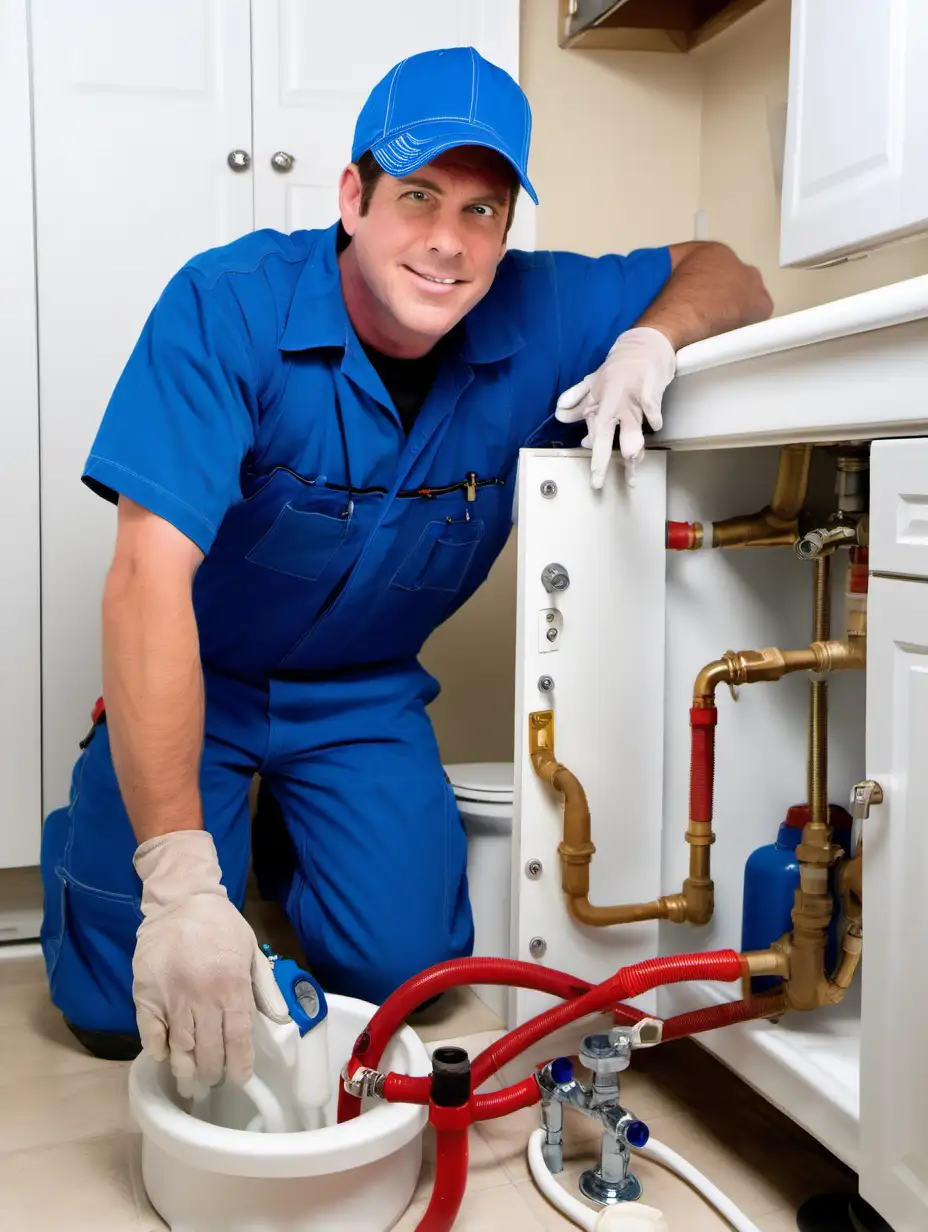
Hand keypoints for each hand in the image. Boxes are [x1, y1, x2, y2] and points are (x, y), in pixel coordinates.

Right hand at [132, 829, 289, 1089]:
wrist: (181, 900)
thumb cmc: (221, 925)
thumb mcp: (252, 951)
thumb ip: (265, 988)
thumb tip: (280, 1021)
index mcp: (232, 986)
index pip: (238, 1038)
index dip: (239, 1065)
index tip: (239, 1079)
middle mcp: (203, 997)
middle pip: (208, 1050)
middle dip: (212, 1072)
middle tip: (213, 1083)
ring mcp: (171, 997)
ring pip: (180, 1048)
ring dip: (186, 1070)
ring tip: (190, 1084)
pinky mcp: (145, 994)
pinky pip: (150, 1033)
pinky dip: (159, 1050)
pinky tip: (166, 1058)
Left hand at [555, 327, 675, 487]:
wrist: (643, 346)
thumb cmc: (618, 368)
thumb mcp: (592, 383)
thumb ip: (577, 400)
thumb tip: (559, 415)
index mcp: (599, 405)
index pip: (594, 435)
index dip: (594, 458)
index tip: (596, 480)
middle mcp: (612, 406)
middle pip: (604, 435)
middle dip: (600, 460)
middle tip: (598, 482)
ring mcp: (631, 400)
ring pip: (630, 427)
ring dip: (630, 443)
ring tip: (631, 460)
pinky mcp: (650, 392)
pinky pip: (651, 408)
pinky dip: (653, 417)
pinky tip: (655, 427)